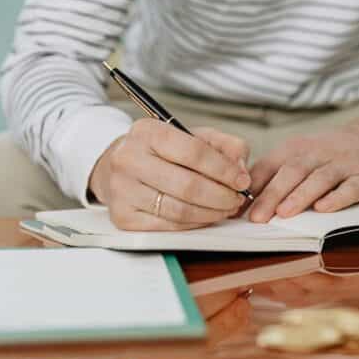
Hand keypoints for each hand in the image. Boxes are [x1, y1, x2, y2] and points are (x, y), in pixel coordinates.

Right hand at [88, 120, 251, 230]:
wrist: (116, 166)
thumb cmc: (159, 151)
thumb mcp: (191, 136)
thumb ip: (223, 145)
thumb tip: (240, 169)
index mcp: (147, 132)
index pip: (194, 152)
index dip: (224, 170)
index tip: (242, 181)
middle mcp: (129, 159)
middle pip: (188, 186)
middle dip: (221, 196)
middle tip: (237, 199)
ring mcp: (122, 190)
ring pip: (179, 210)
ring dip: (210, 213)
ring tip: (225, 209)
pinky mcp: (122, 216)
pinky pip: (167, 226)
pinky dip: (193, 224)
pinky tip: (205, 217)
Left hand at [246, 116, 358, 222]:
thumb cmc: (326, 156)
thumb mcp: (298, 157)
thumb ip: (272, 177)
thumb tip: (241, 205)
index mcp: (295, 148)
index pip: (270, 165)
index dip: (254, 186)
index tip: (237, 208)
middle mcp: (317, 153)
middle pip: (292, 171)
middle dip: (273, 194)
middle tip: (257, 217)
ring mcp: (343, 164)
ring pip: (319, 178)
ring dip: (300, 196)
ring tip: (283, 213)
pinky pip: (350, 188)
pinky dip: (336, 198)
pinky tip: (323, 209)